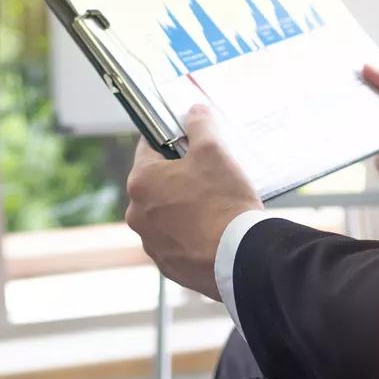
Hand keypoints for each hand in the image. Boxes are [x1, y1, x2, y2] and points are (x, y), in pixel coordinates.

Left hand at [124, 106, 261, 300]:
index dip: (171, 140)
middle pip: (157, 183)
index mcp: (140, 182)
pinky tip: (214, 230)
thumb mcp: (213, 150)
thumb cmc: (223, 201)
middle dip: (179, 176)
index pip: (149, 147)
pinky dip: (191, 235)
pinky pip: (178, 241)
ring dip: (184, 207)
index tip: (189, 140)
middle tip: (208, 174)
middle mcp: (137, 214)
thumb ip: (199, 125)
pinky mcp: (169, 266)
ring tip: (215, 205)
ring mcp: (152, 243)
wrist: (241, 258)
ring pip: (166, 214)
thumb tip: (193, 112)